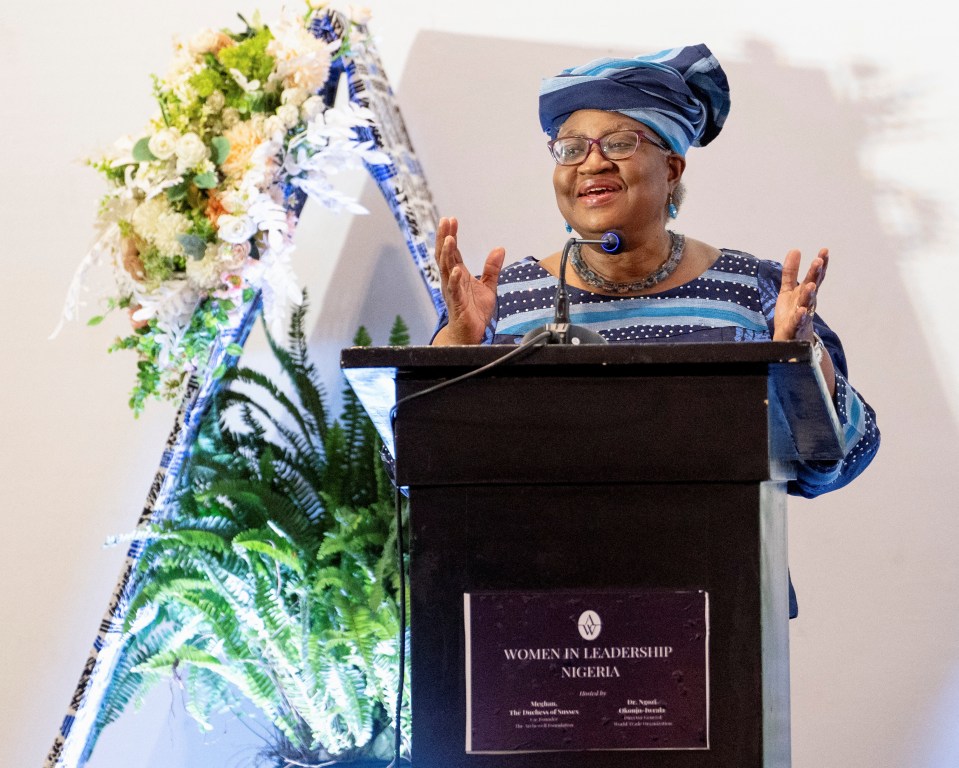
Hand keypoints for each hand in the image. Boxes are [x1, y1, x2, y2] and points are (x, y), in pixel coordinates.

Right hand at [433, 216, 505, 344]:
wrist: (470, 334)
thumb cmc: (475, 311)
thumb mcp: (488, 286)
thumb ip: (492, 268)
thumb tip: (500, 249)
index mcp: (458, 274)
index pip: (453, 252)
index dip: (451, 235)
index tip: (451, 219)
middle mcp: (452, 280)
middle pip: (445, 256)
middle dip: (444, 238)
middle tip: (445, 221)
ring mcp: (453, 291)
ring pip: (446, 270)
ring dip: (447, 254)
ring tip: (449, 239)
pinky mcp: (457, 304)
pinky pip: (454, 290)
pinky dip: (455, 280)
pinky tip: (456, 270)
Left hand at [773, 247, 827, 341]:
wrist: (792, 340)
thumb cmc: (792, 313)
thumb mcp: (788, 290)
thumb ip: (790, 272)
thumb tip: (795, 249)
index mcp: (806, 293)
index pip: (815, 277)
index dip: (820, 265)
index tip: (824, 251)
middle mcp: (807, 303)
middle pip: (812, 287)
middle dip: (816, 275)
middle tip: (818, 261)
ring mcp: (802, 316)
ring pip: (807, 304)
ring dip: (809, 295)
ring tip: (810, 285)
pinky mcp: (794, 329)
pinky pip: (798, 322)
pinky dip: (800, 317)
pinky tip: (801, 311)